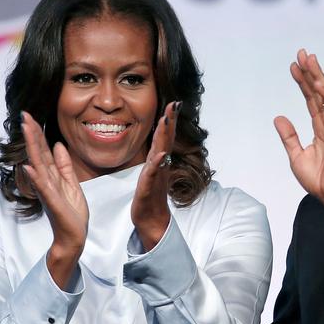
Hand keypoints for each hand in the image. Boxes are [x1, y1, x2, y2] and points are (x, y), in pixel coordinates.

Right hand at [21, 112, 88, 287]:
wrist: (73, 236)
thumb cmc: (71, 212)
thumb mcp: (72, 184)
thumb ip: (64, 166)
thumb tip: (57, 145)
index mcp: (52, 176)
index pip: (43, 151)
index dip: (38, 134)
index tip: (30, 116)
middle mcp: (46, 181)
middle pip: (38, 153)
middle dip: (32, 134)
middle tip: (24, 115)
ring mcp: (47, 191)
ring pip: (38, 165)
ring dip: (32, 148)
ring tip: (26, 130)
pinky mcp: (52, 203)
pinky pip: (43, 188)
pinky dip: (36, 178)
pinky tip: (29, 167)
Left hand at [131, 101, 179, 250]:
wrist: (151, 219)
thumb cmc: (150, 197)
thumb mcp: (151, 173)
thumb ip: (155, 158)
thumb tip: (159, 146)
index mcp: (158, 161)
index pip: (164, 137)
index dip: (169, 120)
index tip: (174, 104)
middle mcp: (160, 166)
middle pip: (166, 140)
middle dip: (170, 122)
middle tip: (175, 105)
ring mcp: (156, 176)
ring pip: (160, 152)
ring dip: (164, 137)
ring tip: (166, 121)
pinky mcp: (148, 187)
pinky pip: (152, 173)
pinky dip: (156, 163)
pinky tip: (160, 154)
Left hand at [276, 49, 323, 226]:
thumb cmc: (317, 179)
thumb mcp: (295, 155)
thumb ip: (289, 136)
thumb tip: (278, 118)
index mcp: (319, 129)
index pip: (310, 101)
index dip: (302, 83)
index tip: (294, 67)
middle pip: (318, 93)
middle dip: (310, 73)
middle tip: (301, 54)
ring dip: (317, 77)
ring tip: (308, 59)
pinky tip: (317, 82)